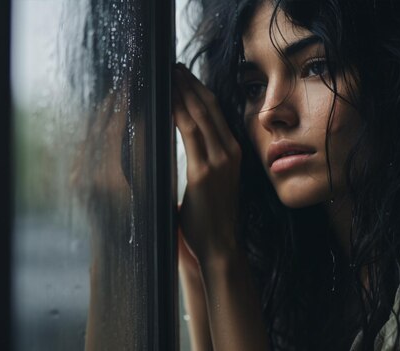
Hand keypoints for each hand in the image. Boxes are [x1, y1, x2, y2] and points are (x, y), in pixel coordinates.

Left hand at [172, 63, 241, 264]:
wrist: (221, 246)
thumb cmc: (212, 218)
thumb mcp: (214, 183)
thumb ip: (205, 163)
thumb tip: (192, 151)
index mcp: (233, 153)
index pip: (216, 112)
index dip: (199, 90)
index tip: (184, 76)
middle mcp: (230, 152)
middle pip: (209, 106)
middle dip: (189, 83)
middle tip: (172, 67)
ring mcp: (220, 161)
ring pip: (199, 114)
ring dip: (181, 91)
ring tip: (167, 75)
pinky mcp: (204, 172)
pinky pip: (189, 132)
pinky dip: (176, 112)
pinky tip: (165, 101)